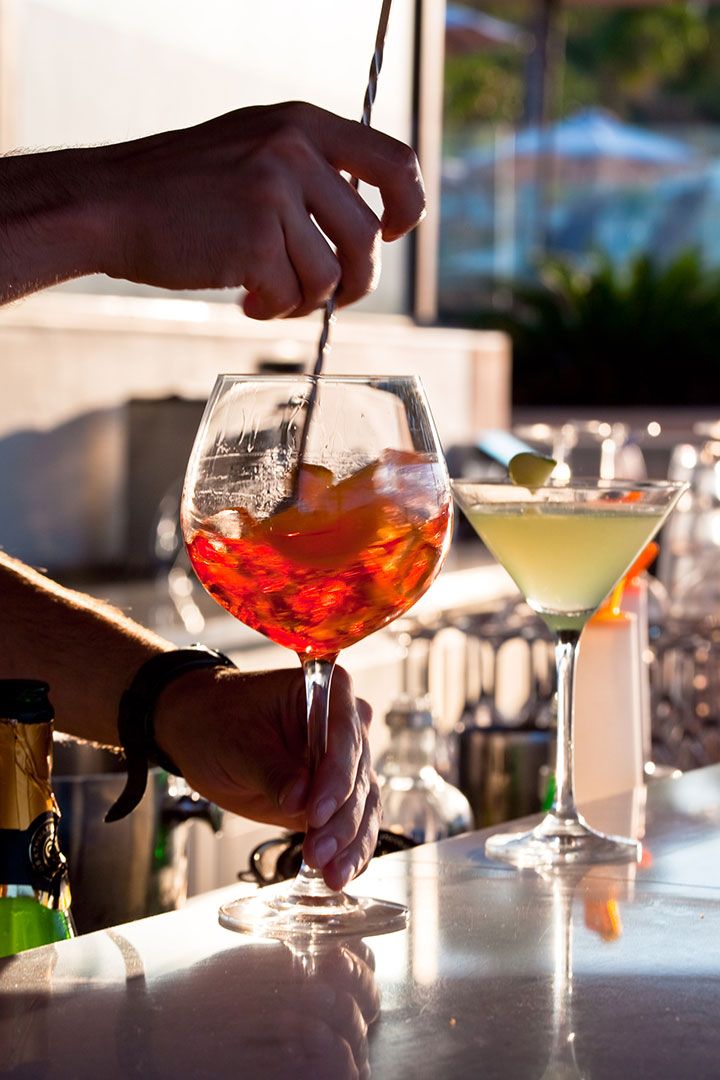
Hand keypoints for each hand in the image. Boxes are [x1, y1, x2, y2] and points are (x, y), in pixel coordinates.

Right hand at [93, 100, 424, 317]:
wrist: (109, 204)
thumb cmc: (179, 190)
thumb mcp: (253, 149)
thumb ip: (308, 173)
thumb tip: (363, 228)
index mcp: (303, 124)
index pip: (395, 161)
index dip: (406, 207)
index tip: (387, 235)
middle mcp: (294, 150)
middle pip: (366, 236)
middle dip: (353, 282)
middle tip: (324, 295)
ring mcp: (274, 193)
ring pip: (330, 275)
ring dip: (306, 301)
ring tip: (270, 297)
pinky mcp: (254, 239)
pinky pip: (291, 296)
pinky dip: (272, 310)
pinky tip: (246, 300)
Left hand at [154, 663, 379, 889]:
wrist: (199, 731)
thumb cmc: (217, 719)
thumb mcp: (237, 741)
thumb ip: (272, 770)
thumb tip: (300, 801)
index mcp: (327, 693)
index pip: (345, 737)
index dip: (336, 777)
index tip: (315, 813)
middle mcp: (346, 725)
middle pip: (358, 776)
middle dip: (341, 821)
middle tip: (319, 853)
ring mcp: (343, 763)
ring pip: (364, 805)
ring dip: (350, 843)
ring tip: (331, 875)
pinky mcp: (334, 796)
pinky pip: (353, 824)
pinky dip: (349, 851)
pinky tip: (340, 874)